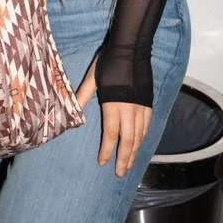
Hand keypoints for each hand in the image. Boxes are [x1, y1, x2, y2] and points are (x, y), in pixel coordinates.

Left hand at [76, 57, 151, 177]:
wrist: (131, 49)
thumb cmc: (107, 62)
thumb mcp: (91, 78)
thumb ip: (83, 96)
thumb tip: (73, 112)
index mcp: (113, 105)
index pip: (111, 134)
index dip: (107, 150)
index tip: (102, 163)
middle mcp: (129, 110)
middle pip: (128, 141)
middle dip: (124, 159)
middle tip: (120, 173)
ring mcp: (141, 107)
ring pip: (140, 136)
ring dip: (134, 152)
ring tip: (129, 164)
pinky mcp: (148, 102)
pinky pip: (147, 125)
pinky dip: (143, 138)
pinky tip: (140, 144)